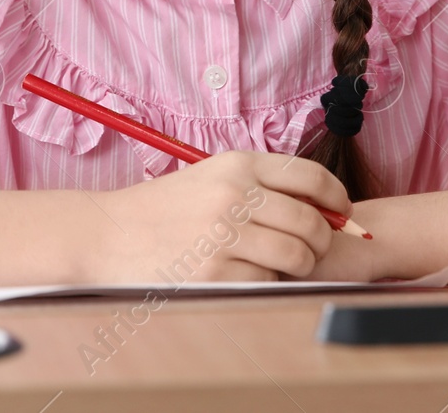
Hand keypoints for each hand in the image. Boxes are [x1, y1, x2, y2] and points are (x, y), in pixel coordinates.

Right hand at [85, 151, 351, 283]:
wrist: (105, 234)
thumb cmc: (159, 209)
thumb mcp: (208, 177)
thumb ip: (258, 186)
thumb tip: (321, 208)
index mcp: (237, 164)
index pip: (310, 176)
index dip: (336, 198)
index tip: (342, 214)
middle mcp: (235, 194)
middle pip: (311, 221)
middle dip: (322, 241)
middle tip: (313, 250)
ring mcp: (225, 234)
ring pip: (296, 255)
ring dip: (298, 266)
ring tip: (281, 266)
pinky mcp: (214, 272)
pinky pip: (266, 282)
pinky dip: (266, 284)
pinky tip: (247, 276)